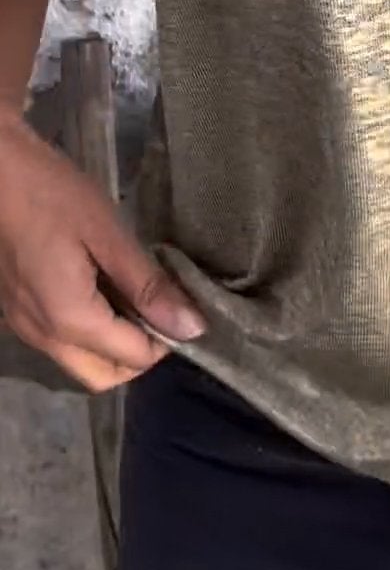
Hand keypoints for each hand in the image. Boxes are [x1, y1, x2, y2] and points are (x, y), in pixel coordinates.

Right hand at [0, 106, 204, 391]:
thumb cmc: (50, 193)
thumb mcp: (108, 234)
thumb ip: (148, 286)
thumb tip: (191, 328)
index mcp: (69, 321)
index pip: (134, 359)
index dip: (167, 340)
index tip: (182, 305)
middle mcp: (43, 337)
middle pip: (104, 376)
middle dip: (140, 353)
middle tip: (160, 306)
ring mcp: (24, 326)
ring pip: (80, 361)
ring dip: (114, 343)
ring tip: (134, 293)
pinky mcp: (17, 311)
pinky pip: (61, 340)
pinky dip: (89, 329)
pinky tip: (103, 286)